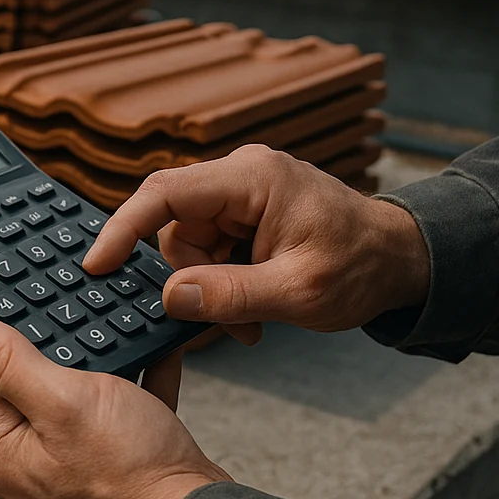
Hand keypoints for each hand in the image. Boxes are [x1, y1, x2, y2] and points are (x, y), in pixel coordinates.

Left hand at [0, 314, 229, 498]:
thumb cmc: (133, 478)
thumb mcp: (62, 402)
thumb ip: (6, 364)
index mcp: (3, 452)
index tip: (16, 299)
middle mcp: (31, 464)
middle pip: (26, 382)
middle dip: (53, 343)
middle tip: (73, 310)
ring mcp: (74, 467)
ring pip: (77, 394)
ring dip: (100, 361)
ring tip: (116, 331)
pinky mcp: (116, 466)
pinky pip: (119, 410)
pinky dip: (135, 380)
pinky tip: (151, 352)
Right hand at [84, 145, 430, 345]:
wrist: (402, 261)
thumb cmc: (363, 267)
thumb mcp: (299, 293)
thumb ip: (232, 295)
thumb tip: (171, 298)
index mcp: (252, 179)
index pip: (164, 192)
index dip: (123, 228)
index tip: (97, 265)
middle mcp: (241, 175)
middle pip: (175, 225)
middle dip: (191, 278)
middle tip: (223, 322)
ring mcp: (243, 193)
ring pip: (190, 242)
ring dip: (210, 286)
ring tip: (250, 322)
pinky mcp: (247, 212)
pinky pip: (211, 247)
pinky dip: (224, 281)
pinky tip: (253, 310)